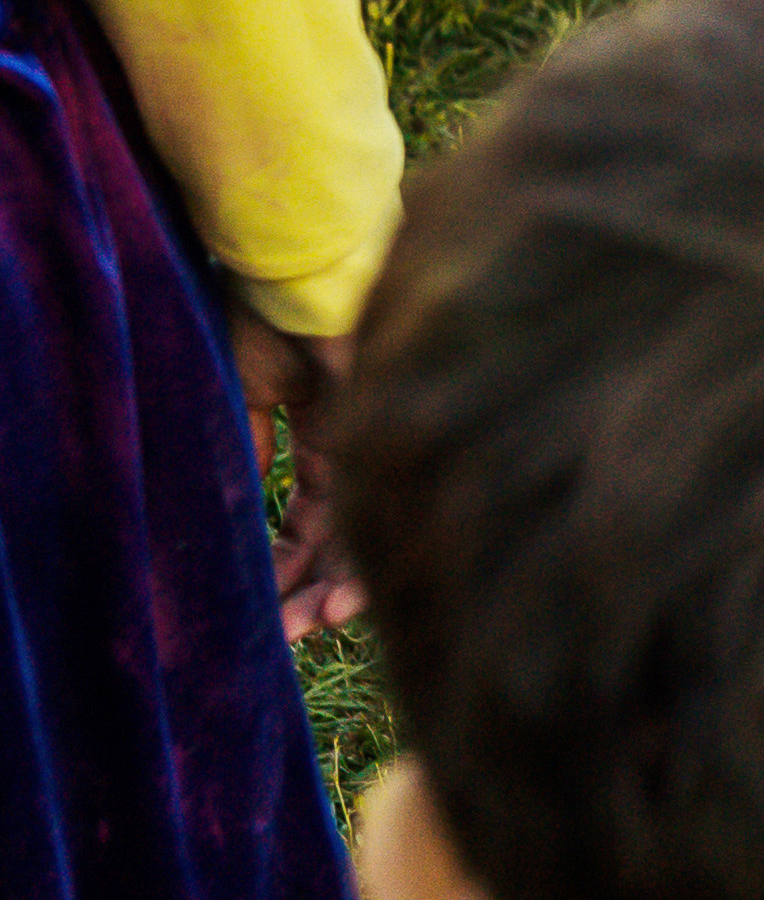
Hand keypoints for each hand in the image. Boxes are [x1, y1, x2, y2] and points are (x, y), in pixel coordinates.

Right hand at [229, 311, 364, 641]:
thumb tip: (234, 518)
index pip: (309, 519)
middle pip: (341, 537)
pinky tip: (333, 607)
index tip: (252, 611)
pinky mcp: (392, 440)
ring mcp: (380, 440)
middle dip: (307, 594)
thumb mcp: (245, 391)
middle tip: (275, 640)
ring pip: (366, 537)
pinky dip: (359, 570)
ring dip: (331, 593)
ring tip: (300, 631)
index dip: (282, 566)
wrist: (298, 260)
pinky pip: (387, 519)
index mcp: (326, 431)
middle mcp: (361, 442)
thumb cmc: (267, 310)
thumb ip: (245, 451)